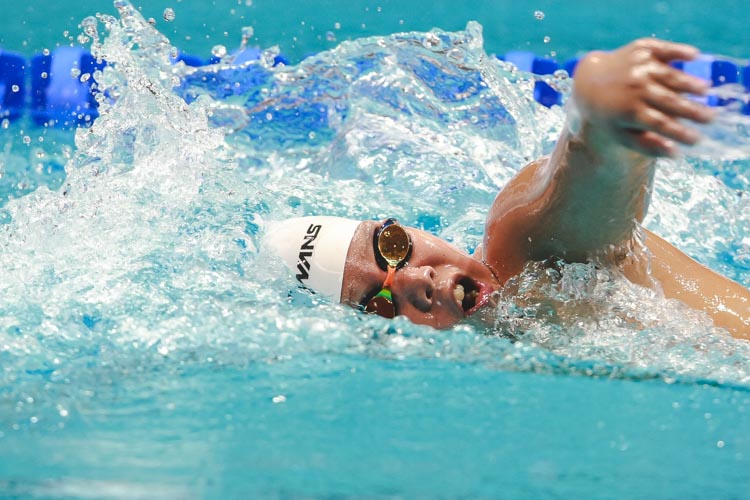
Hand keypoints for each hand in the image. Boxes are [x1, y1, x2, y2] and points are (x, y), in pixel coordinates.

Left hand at [573, 38, 714, 156]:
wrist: (590, 81)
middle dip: (691, 110)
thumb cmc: (610, 114)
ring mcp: (638, 66)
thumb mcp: (621, 133)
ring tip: (706, 91)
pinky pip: (662, 49)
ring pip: (669, 75)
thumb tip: (677, 154)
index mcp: (627, 111)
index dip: (679, 132)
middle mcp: (633, 87)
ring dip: (689, 82)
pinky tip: (694, 56)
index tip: (698, 139)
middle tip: (711, 118)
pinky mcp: (641, 49)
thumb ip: (647, 145)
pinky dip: (678, 51)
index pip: (659, 123)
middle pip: (668, 100)